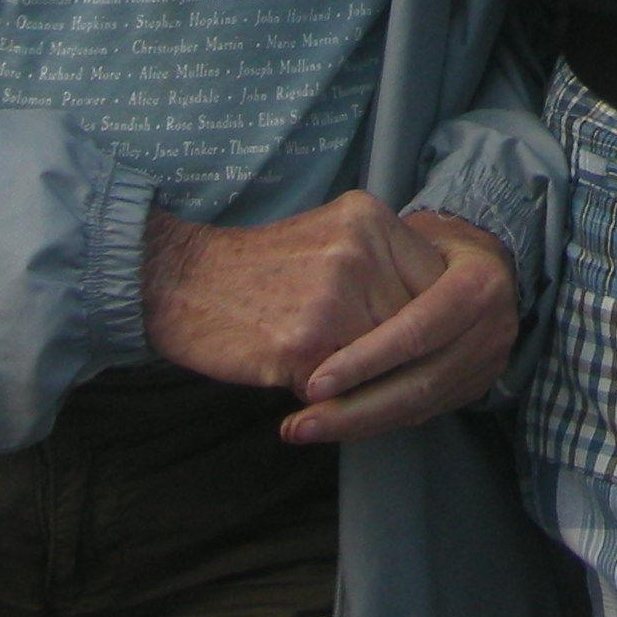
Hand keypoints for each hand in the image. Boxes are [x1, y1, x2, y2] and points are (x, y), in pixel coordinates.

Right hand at [141, 190, 439, 404]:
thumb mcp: (330, 239)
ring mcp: (335, 297)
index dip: (430, 324)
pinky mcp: (305, 344)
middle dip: (401, 358)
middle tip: (383, 375)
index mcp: (371, 219)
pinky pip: (343, 388)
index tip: (420, 347)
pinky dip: (329, 397)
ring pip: (384, 362)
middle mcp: (361, 250)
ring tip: (334, 376)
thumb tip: (432, 317)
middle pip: (417, 327)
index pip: (438, 286)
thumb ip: (383, 266)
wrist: (179, 280)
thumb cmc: (256, 269)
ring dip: (366, 381)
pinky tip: (300, 379)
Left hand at [276, 208, 521, 445]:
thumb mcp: (407, 238)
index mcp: (476, 285)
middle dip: (356, 410)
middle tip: (301, 426)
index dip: (366, 361)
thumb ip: (374, 273)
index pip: (416, 330)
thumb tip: (312, 323)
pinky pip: (424, 413)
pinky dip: (379, 421)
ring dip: (361, 424)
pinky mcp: (478, 385)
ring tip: (307, 430)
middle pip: (419, 383)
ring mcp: (488, 363)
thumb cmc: (431, 244)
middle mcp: (490, 329)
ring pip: (420, 407)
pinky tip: (341, 425)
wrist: (490, 263)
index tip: (314, 383)